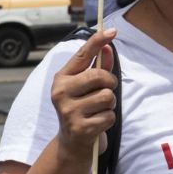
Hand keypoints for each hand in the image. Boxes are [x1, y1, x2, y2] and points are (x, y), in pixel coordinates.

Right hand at [50, 29, 117, 163]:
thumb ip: (98, 67)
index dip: (97, 41)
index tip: (112, 31)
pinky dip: (108, 120)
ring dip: (109, 104)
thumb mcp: (87, 87)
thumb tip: (108, 46)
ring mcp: (68, 111)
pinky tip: (96, 123)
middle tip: (103, 92)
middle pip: (100, 76)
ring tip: (97, 110)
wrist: (72, 142)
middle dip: (110, 84)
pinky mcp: (79, 128)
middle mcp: (60, 92)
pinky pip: (109, 116)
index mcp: (62, 78)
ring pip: (107, 96)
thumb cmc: (83, 107)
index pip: (82, 55)